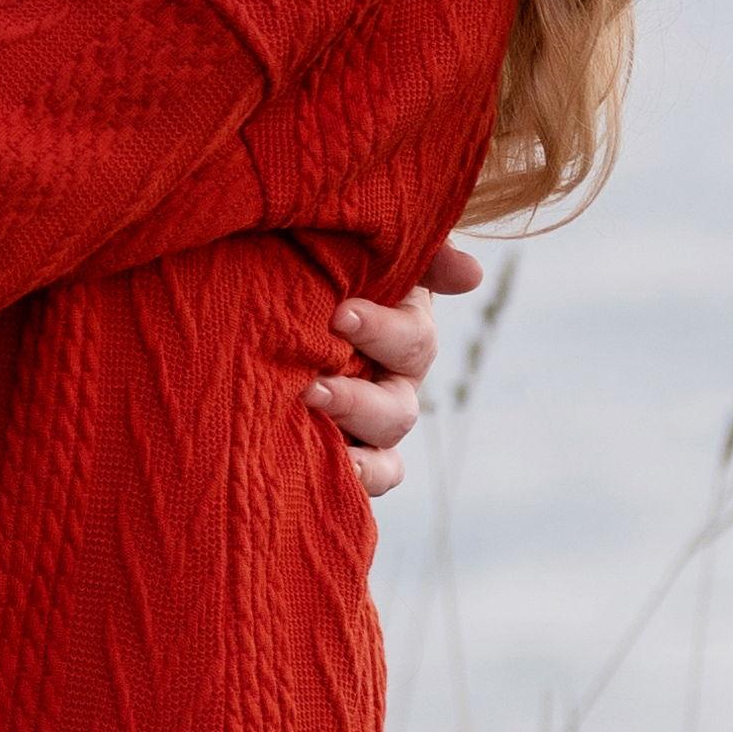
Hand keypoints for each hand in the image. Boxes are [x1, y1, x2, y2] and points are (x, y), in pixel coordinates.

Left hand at [308, 236, 486, 508]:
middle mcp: (392, 387)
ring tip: (307, 441)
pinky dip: (352, 485)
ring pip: (385, 461)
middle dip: (356, 401)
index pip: (414, 341)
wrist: (261, 303)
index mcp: (401, 333)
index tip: (340, 316)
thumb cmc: (317, 263)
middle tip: (311, 388)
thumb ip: (418, 252)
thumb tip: (472, 275)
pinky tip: (324, 476)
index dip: (383, 332)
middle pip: (397, 409)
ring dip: (355, 456)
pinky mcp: (340, 459)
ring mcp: (366, 431)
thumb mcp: (360, 246)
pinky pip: (361, 485)